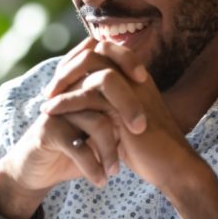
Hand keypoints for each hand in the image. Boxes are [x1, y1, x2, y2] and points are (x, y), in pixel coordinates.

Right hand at [0, 39, 148, 218]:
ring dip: (110, 150)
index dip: (126, 59)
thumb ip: (117, 113)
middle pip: (104, 83)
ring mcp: (58, 110)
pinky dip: (93, 167)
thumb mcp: (98, 130)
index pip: (105, 56)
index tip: (145, 79)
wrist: (37, 170)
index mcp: (82, 85)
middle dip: (128, 107)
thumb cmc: (74, 148)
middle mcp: (69, 92)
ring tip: (116, 171)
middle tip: (140, 130)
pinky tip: (101, 180)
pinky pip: (78, 146)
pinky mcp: (48, 131)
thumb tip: (154, 107)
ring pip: (96, 121)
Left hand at [40, 39, 195, 191]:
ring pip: (91, 66)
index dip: (78, 60)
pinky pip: (89, 93)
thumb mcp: (123, 121)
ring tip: (46, 99)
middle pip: (95, 50)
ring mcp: (132, 88)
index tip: (60, 81)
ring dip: (63, 80)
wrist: (171, 167)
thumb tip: (81, 99)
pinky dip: (66, 101)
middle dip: (68, 66)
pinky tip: (50, 111)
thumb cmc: (148, 149)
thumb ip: (107, 106)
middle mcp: (135, 76)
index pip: (103, 50)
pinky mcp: (126, 106)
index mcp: (136, 76)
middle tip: (50, 88)